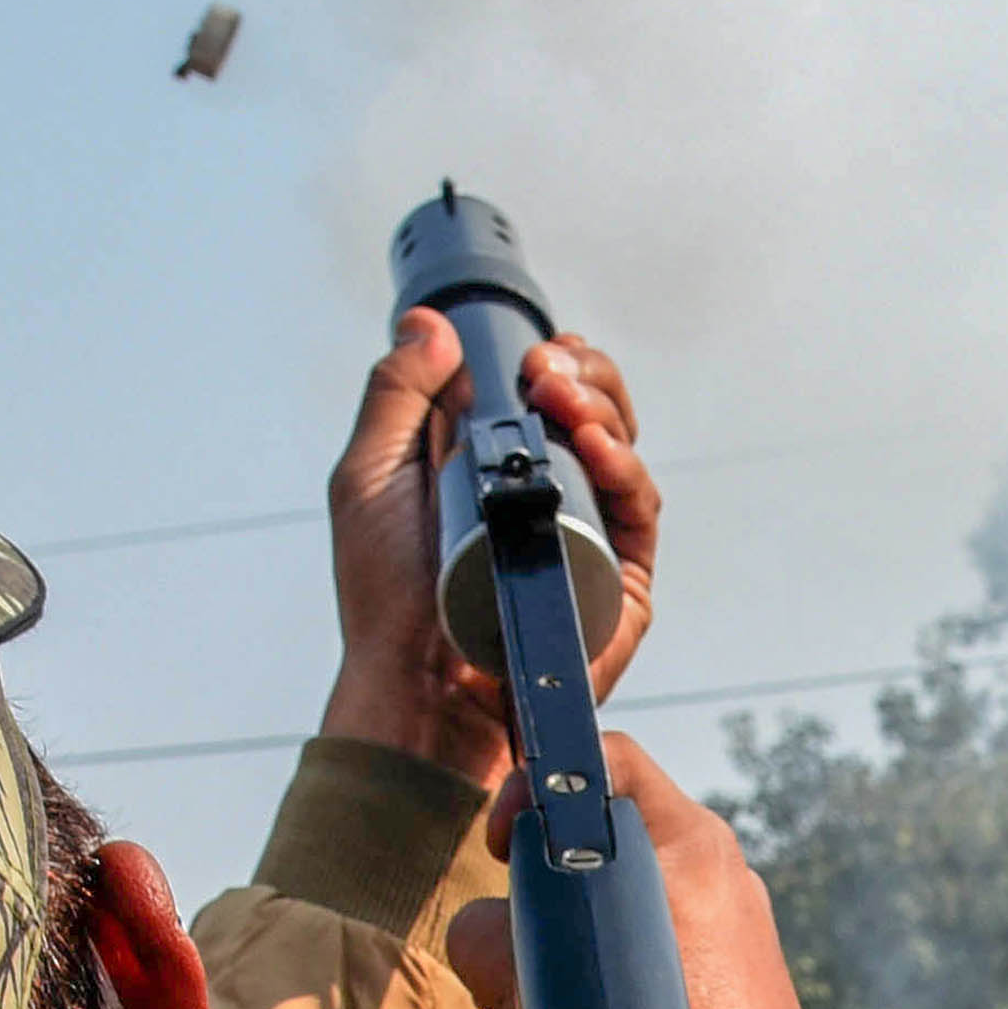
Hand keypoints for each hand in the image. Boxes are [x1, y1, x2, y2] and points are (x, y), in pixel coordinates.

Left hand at [322, 309, 656, 786]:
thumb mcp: (369, 477)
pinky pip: (638, 508)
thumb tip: (429, 325)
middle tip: (546, 370)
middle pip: (597, 414)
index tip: (538, 351)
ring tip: (560, 396)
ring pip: (622, 450)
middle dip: (583, 376)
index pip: (550, 399)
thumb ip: (396, 397)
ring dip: (601, 407)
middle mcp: (551, 500)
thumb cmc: (388, 599)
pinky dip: (623, 466)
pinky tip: (593, 444)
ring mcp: (588, 537)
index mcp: (500, 470)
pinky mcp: (619, 581)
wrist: (414, 682)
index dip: (558, 365)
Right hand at [446, 735, 846, 1008]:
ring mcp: (686, 954)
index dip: (535, 786)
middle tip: (521, 999)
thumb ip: (501, 936)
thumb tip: (481, 938)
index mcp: (685, 846)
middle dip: (518, 950)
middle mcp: (689, 887)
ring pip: (563, 954)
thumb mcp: (573, 975)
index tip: (499, 845)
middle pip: (558, 874)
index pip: (601, 761)